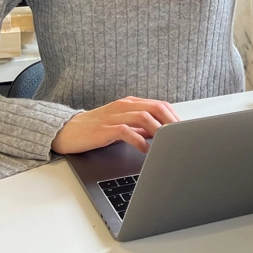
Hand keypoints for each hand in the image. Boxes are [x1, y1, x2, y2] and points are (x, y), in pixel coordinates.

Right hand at [50, 97, 179, 154]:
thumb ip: (141, 127)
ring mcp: (114, 116)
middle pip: (156, 108)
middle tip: (180, 136)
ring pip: (144, 116)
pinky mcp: (105, 128)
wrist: (68, 130)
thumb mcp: (122, 124)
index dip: (175, 116)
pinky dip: (139, 140)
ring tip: (166, 142)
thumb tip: (162, 134)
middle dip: (171, 122)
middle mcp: (124, 106)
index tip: (184, 130)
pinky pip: (126, 131)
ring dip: (158, 129)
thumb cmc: (96, 128)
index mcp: (131, 103)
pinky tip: (145, 149)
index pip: (160, 105)